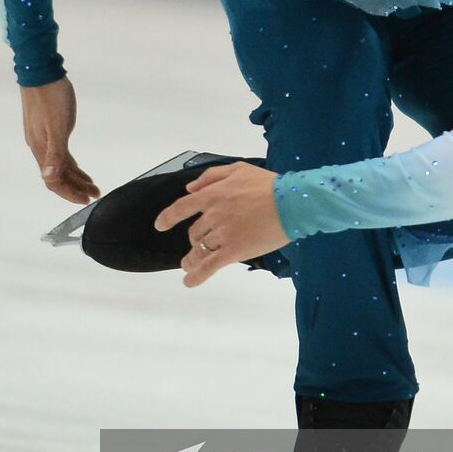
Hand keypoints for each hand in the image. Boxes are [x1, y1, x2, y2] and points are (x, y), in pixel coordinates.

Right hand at [19, 76, 100, 204]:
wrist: (42, 72)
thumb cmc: (51, 96)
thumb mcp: (58, 125)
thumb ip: (55, 153)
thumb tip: (48, 178)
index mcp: (40, 148)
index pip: (53, 181)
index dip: (68, 193)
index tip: (85, 200)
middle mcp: (40, 147)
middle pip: (57, 177)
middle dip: (75, 188)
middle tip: (94, 195)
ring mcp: (44, 138)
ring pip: (60, 166)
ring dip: (76, 178)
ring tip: (93, 186)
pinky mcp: (50, 130)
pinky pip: (61, 154)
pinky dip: (72, 165)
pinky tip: (81, 170)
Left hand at [154, 161, 290, 286]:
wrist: (292, 203)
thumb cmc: (269, 185)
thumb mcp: (239, 169)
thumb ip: (211, 176)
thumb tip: (190, 188)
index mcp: (213, 195)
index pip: (182, 208)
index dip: (168, 217)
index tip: (160, 225)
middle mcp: (213, 215)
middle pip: (195, 232)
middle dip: (194, 239)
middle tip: (197, 246)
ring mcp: (223, 234)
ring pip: (200, 250)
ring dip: (193, 259)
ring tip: (189, 265)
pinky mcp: (234, 251)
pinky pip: (209, 266)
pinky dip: (197, 276)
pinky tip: (189, 282)